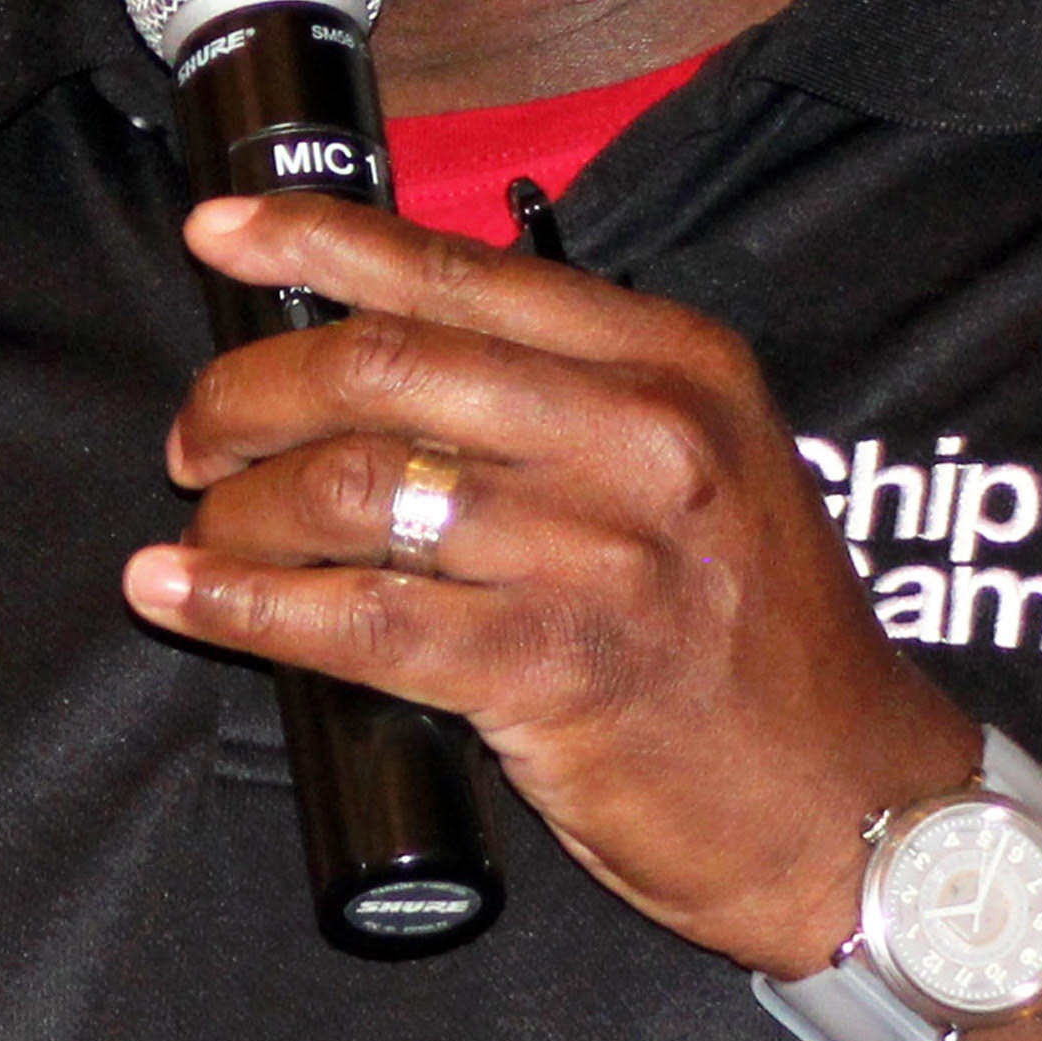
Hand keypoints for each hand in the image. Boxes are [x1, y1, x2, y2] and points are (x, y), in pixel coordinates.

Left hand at [128, 197, 976, 968]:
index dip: (316, 244)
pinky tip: (184, 599)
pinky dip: (245, 606)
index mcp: (671, 361)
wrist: (856, 806)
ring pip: (356, 488)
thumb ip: (572, 399)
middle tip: (197, 440)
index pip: (456, 273)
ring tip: (204, 538)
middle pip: (382, 369)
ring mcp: (603, 551)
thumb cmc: (757, 644)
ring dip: (240, 514)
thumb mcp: (704, 466)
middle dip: (248, 395)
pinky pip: (359, 618)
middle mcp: (641, 435)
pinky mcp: (557, 669)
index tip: (221, 234)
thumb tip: (383, 359)